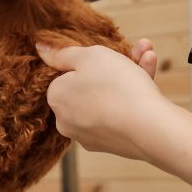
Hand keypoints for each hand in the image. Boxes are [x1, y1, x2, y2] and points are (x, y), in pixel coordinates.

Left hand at [37, 39, 164, 159]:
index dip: (87, 61)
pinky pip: (121, 112)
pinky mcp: (114, 143)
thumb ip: (62, 52)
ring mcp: (91, 134)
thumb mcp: (88, 56)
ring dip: (130, 72)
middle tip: (134, 49)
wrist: (150, 127)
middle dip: (115, 64)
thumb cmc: (116, 86)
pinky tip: (150, 69)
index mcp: (57, 98)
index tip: (105, 54)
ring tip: (148, 54)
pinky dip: (135, 93)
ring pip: (110, 96)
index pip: (66, 74)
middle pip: (90, 84)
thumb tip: (40, 48)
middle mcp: (68, 121)